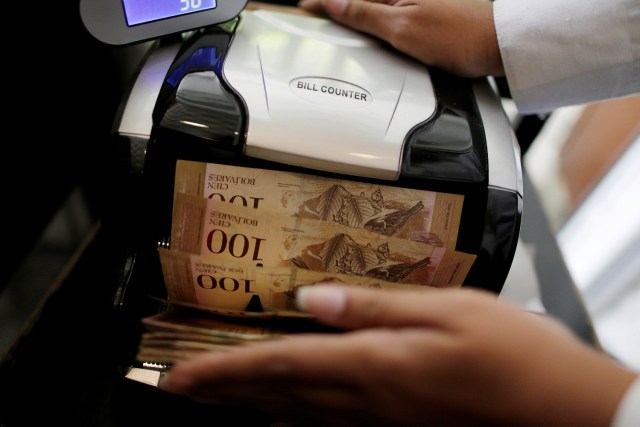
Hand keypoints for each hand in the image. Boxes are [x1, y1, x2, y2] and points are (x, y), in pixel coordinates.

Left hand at [159, 285, 636, 426]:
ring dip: (249, 407)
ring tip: (213, 401)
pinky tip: (277, 420)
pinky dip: (292, 422)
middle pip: (278, 394)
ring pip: (296, 414)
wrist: (557, 408)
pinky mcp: (396, 426)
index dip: (225, 371)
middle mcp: (367, 398)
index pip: (279, 364)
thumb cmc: (510, 354)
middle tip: (181, 389)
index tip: (182, 376)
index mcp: (373, 363)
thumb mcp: (448, 310)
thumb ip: (375, 305)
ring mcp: (380, 419)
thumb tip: (316, 300)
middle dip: (224, 391)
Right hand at [297, 0, 504, 77]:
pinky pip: (392, 12)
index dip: (325, 1)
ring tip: (337, 17)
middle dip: (339, 5)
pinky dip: (376, 18)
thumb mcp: (401, 28)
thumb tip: (336, 4)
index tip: (306, 5)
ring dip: (357, 11)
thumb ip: (366, 14)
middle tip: (317, 10)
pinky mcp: (428, 13)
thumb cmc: (457, 36)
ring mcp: (418, 3)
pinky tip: (373, 27)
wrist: (497, 44)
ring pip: (377, 5)